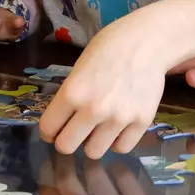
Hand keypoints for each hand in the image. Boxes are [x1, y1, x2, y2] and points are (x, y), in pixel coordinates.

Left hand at [38, 20, 166, 157]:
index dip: (48, 131)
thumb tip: (62, 122)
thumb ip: (70, 96)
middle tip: (74, 131)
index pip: (48, 128)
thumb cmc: (109, 48)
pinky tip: (117, 127)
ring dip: (93, 142)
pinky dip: (117, 141)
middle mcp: (93, 109)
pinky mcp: (141, 122)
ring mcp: (119, 118)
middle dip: (67, 140)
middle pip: (66, 146)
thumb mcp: (79, 68)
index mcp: (72, 92)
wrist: (147, 41)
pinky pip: (122, 148)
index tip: (54, 130)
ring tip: (99, 128)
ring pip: (94, 152)